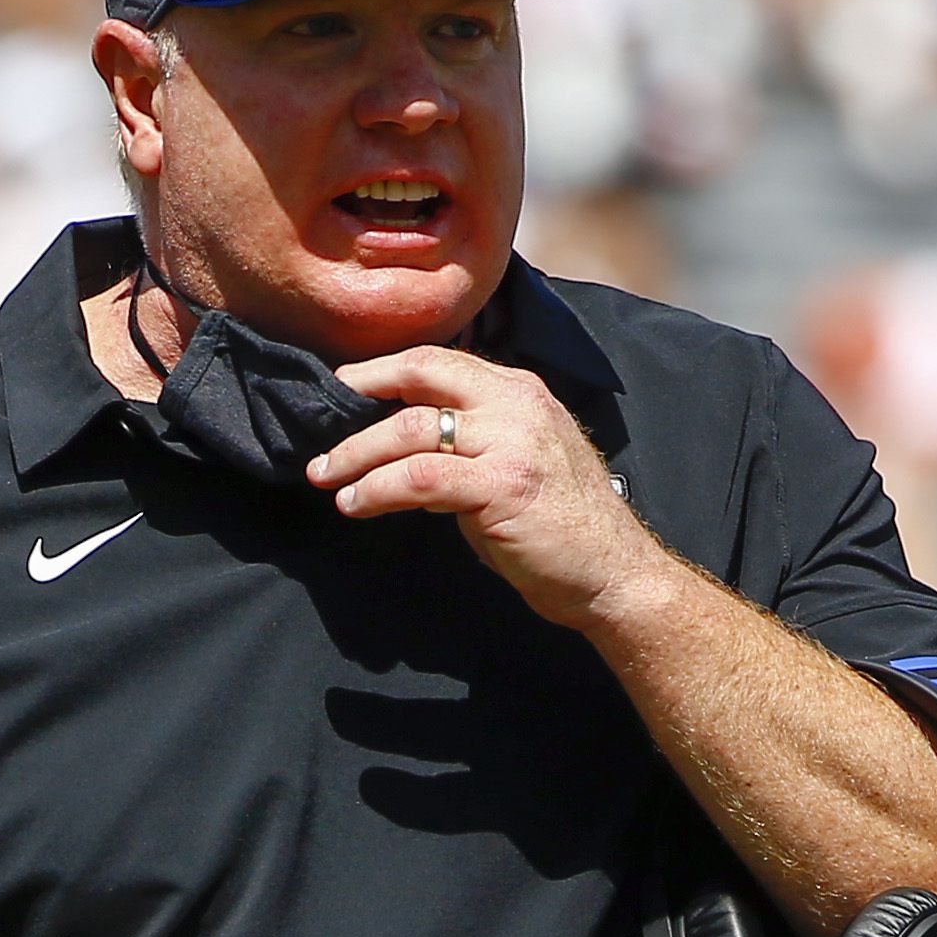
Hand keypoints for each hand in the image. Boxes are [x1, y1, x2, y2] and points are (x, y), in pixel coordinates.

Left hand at [313, 345, 669, 629]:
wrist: (614, 574)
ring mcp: (512, 442)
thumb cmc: (562, 529)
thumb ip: (472, 443)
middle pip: (421, 376)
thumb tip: (406, 447)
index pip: (441, 361)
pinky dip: (377, 490)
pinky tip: (356, 505)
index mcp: (521, 392)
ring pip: (411, 430)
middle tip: (323, 432)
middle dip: (362, 396)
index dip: (386, 370)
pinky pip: (419, 478)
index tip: (347, 389)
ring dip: (357, 456)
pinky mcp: (501, 485)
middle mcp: (518, 404)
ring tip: (328, 478)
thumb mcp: (518, 462)